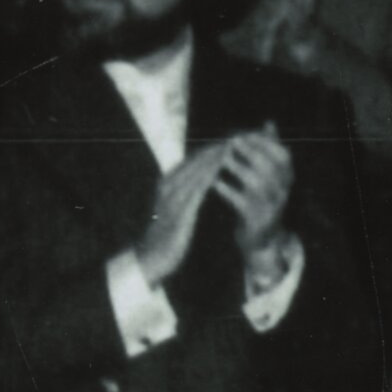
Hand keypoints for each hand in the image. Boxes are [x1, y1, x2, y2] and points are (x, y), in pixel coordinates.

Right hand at [131, 143, 235, 287]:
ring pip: (196, 168)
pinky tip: (222, 165)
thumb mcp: (178, 209)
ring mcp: (172, 196)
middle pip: (197, 159)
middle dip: (219, 145)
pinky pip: (195, 187)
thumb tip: (205, 180)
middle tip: (241, 133)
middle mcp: (169, 184)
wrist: (150, 258)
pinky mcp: (178, 210)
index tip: (236, 138)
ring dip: (216, 154)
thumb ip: (189, 193)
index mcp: (169, 182)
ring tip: (236, 142)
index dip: (215, 147)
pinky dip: (209, 173)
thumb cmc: (168, 235)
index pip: (195, 159)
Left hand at [201, 126, 292, 247]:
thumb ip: (270, 148)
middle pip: (271, 168)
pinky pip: (243, 203)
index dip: (266, 143)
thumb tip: (270, 122)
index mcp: (288, 178)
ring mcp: (272, 207)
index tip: (245, 133)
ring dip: (239, 168)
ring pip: (258, 184)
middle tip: (232, 141)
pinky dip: (229, 192)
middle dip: (251, 152)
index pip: (283, 156)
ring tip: (223, 158)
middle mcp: (284, 192)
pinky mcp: (258, 221)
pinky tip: (216, 183)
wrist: (262, 237)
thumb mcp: (270, 174)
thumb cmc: (262, 198)